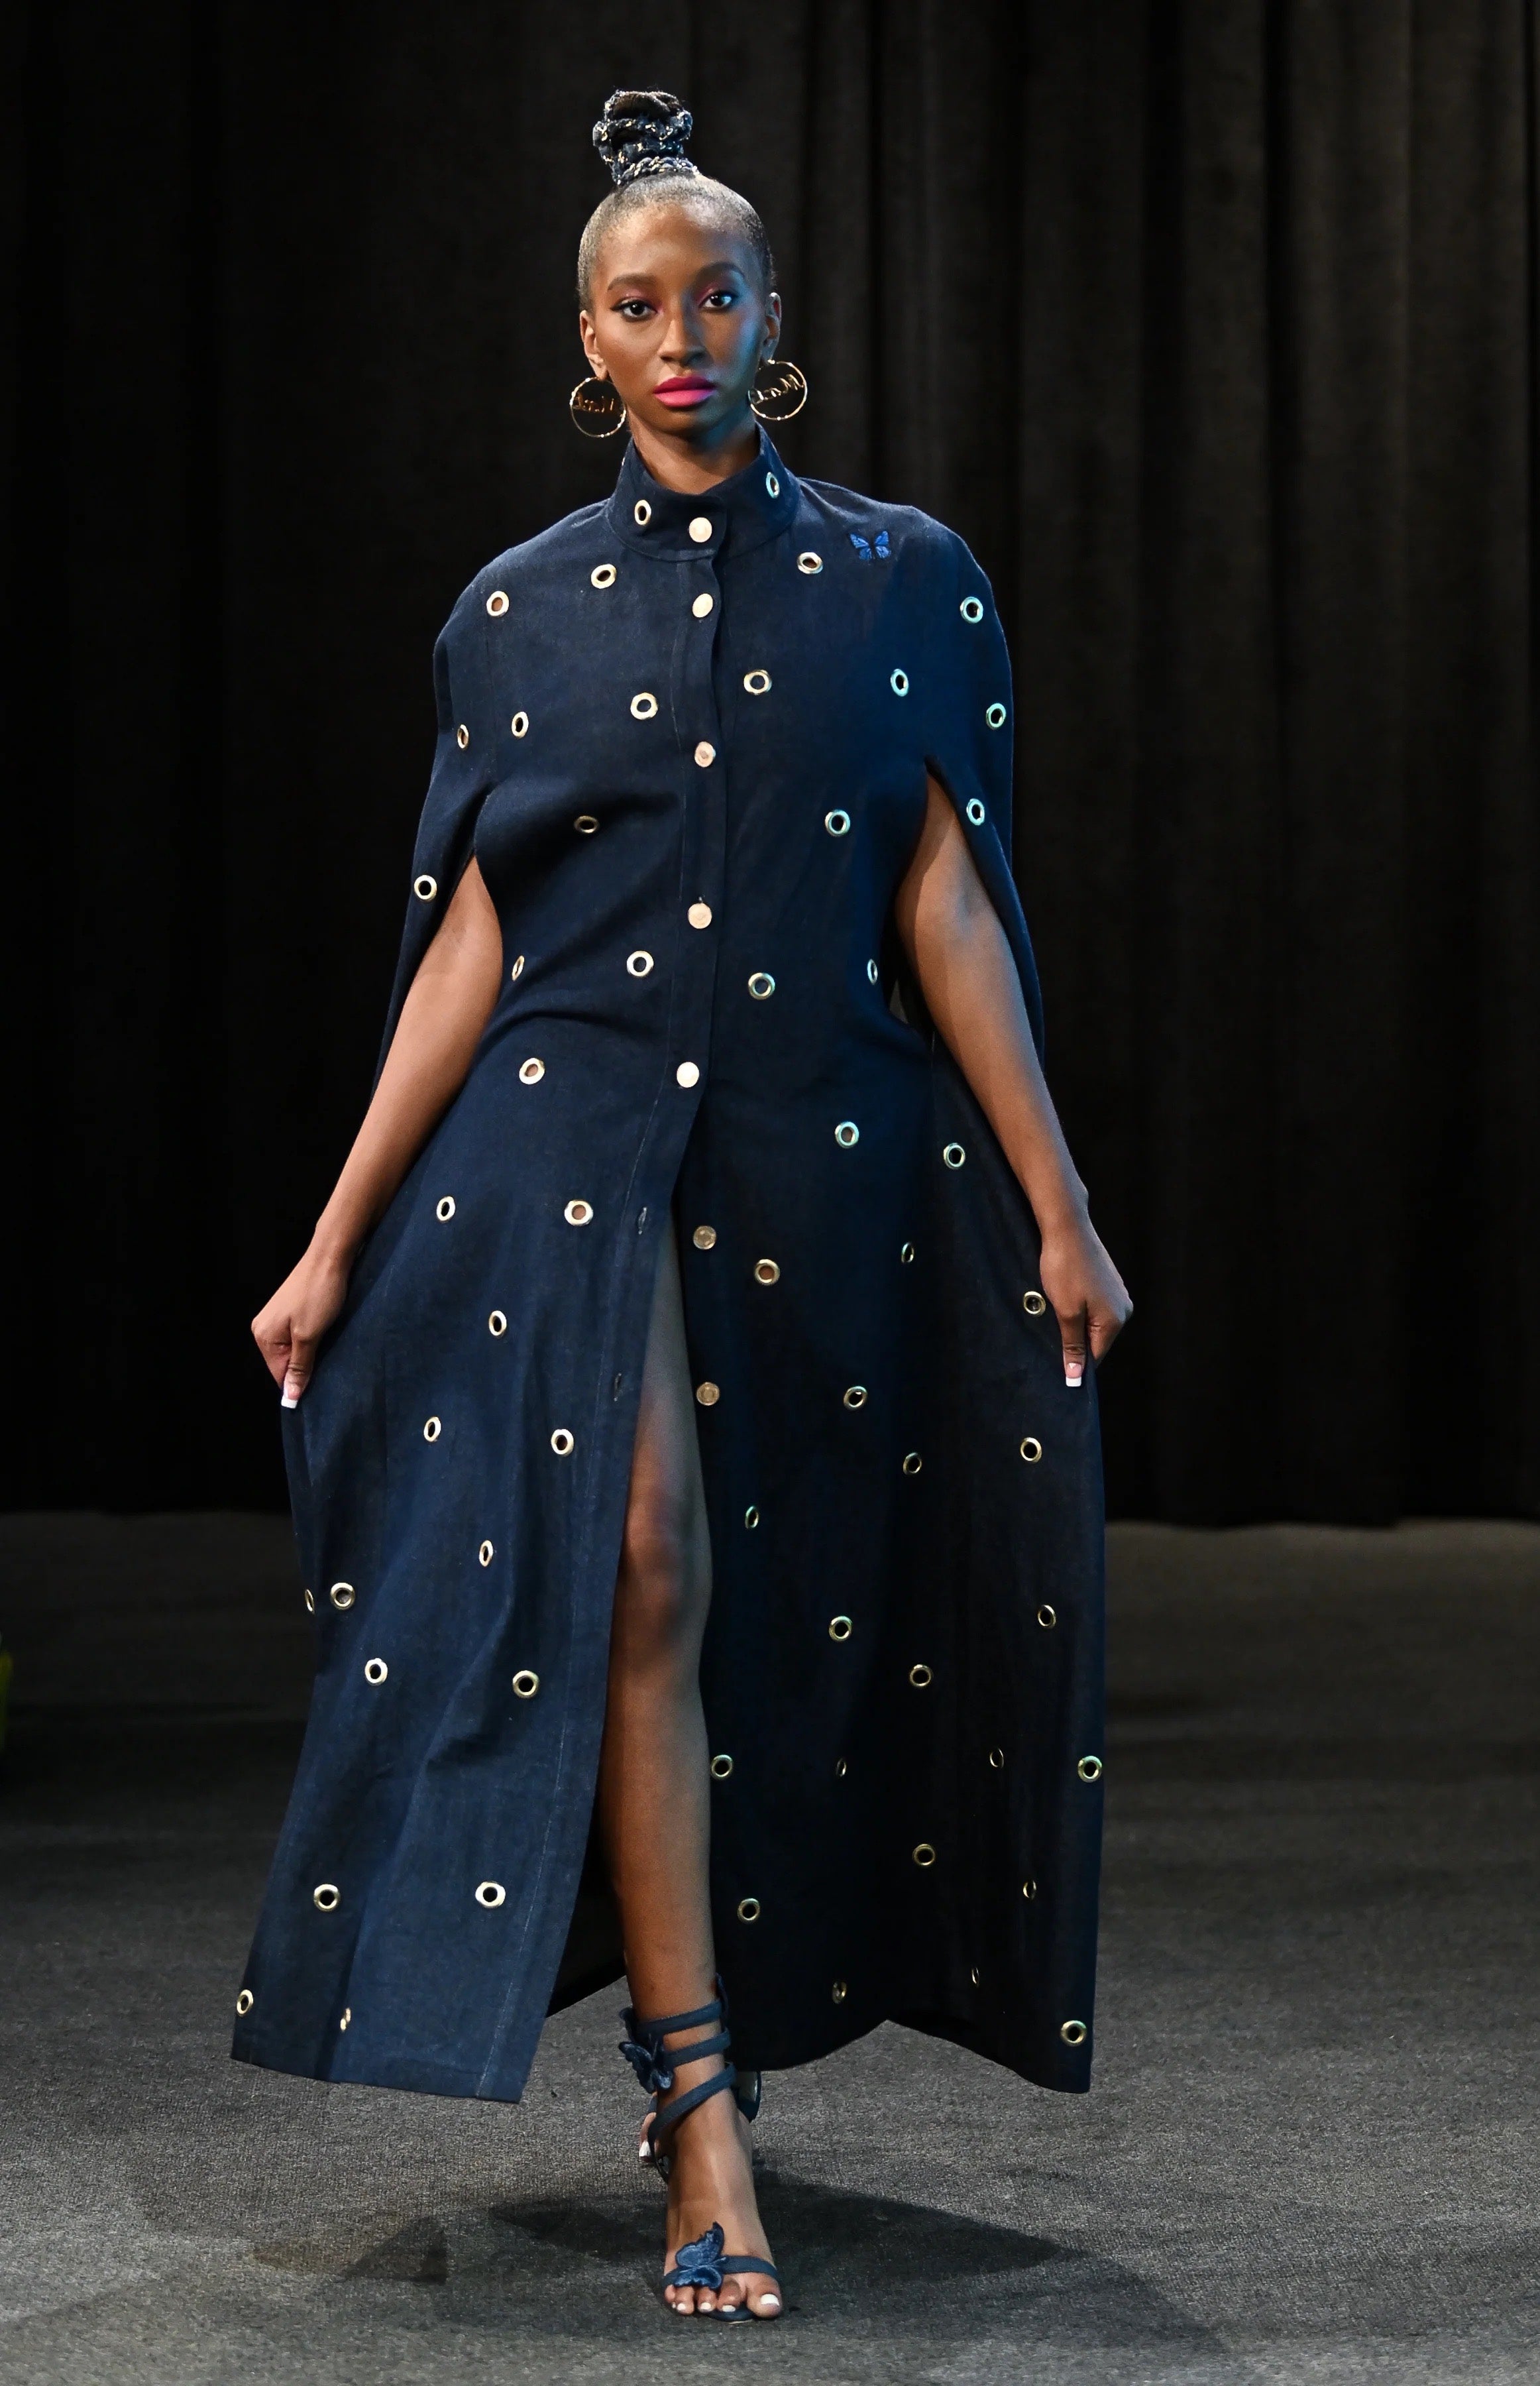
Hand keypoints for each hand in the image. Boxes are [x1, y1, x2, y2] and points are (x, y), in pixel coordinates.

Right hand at [251, 1242, 351, 1405]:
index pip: (278, 1375)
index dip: (299, 1381)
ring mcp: (275, 1319)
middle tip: (327, 1358)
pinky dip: (311, 1339)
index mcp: (263, 1336)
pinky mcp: (289, 1311)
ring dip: (310, 1352)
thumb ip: (299, 1367)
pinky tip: (323, 1332)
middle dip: (305, 1365)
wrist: (329, 1257)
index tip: (321, 1380)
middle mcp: (263, 1328)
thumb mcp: (309, 1336)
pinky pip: (297, 1337)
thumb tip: (289, 1397)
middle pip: (284, 1363)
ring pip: (292, 1350)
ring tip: (325, 1341)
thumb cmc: (319, 1294)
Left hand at [1038, 1217, 1131, 1389]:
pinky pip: (1093, 1306)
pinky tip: (1062, 1295)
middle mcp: (1123, 1309)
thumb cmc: (1064, 1269)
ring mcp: (1118, 1294)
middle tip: (1049, 1330)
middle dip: (1072, 1340)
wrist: (1067, 1227)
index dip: (1073, 1362)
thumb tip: (1077, 1377)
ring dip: (1073, 1322)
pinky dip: (1077, 1307)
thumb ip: (1073, 1345)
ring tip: (1055, 1309)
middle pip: (1095, 1340)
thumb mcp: (1066, 1312)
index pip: (1095, 1357)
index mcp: (1115, 1320)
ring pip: (1092, 1322)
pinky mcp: (1109, 1282)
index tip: (1052, 1360)